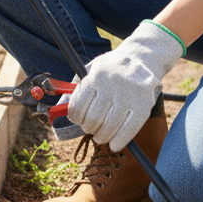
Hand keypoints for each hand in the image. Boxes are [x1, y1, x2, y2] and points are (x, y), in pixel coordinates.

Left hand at [68, 20, 184, 150]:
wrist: (141, 57)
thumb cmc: (110, 68)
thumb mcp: (90, 70)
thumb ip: (75, 88)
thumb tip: (58, 109)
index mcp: (96, 75)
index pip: (78, 106)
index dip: (75, 118)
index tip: (78, 120)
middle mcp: (112, 84)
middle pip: (93, 120)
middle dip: (89, 128)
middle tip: (90, 128)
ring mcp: (129, 95)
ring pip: (109, 127)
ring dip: (101, 137)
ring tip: (100, 136)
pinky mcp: (144, 105)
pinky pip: (128, 130)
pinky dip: (119, 141)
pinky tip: (114, 144)